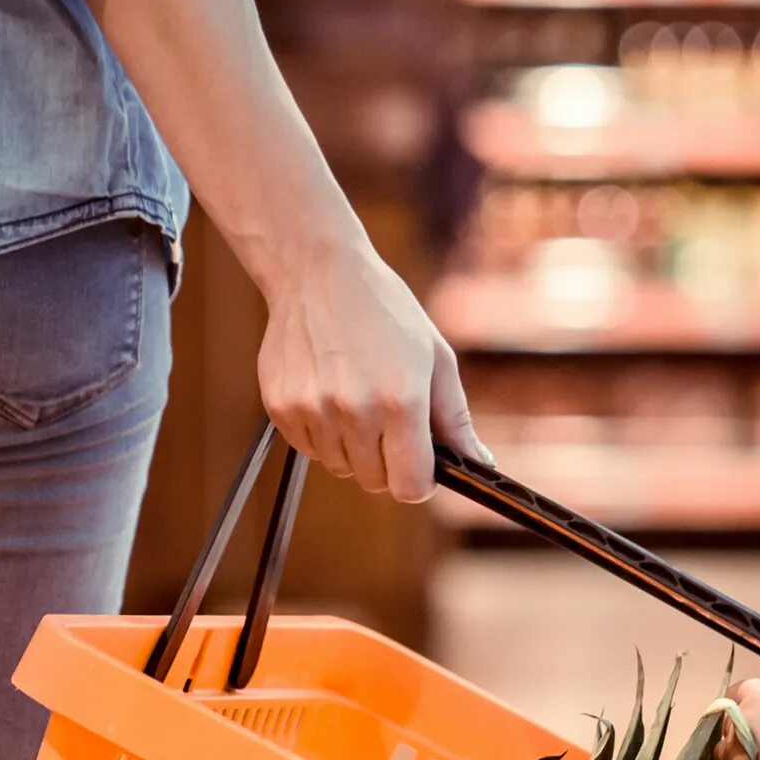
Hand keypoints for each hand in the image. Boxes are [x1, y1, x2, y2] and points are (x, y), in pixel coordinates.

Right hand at [254, 240, 487, 503]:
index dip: (419, 482)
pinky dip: (323, 433)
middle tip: (388, 422)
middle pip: (375, 482)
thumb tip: (478, 465)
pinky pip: (309, 449)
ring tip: (356, 397)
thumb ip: (456, 419)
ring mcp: (313, 411)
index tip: (420, 466)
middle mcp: (355, 411)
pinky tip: (329, 391)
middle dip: (387, 463)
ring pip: (340, 466)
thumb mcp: (435, 357)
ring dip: (353, 447)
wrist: (317, 272)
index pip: (410, 486)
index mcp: (401, 401)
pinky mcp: (282, 408)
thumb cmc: (385, 311)